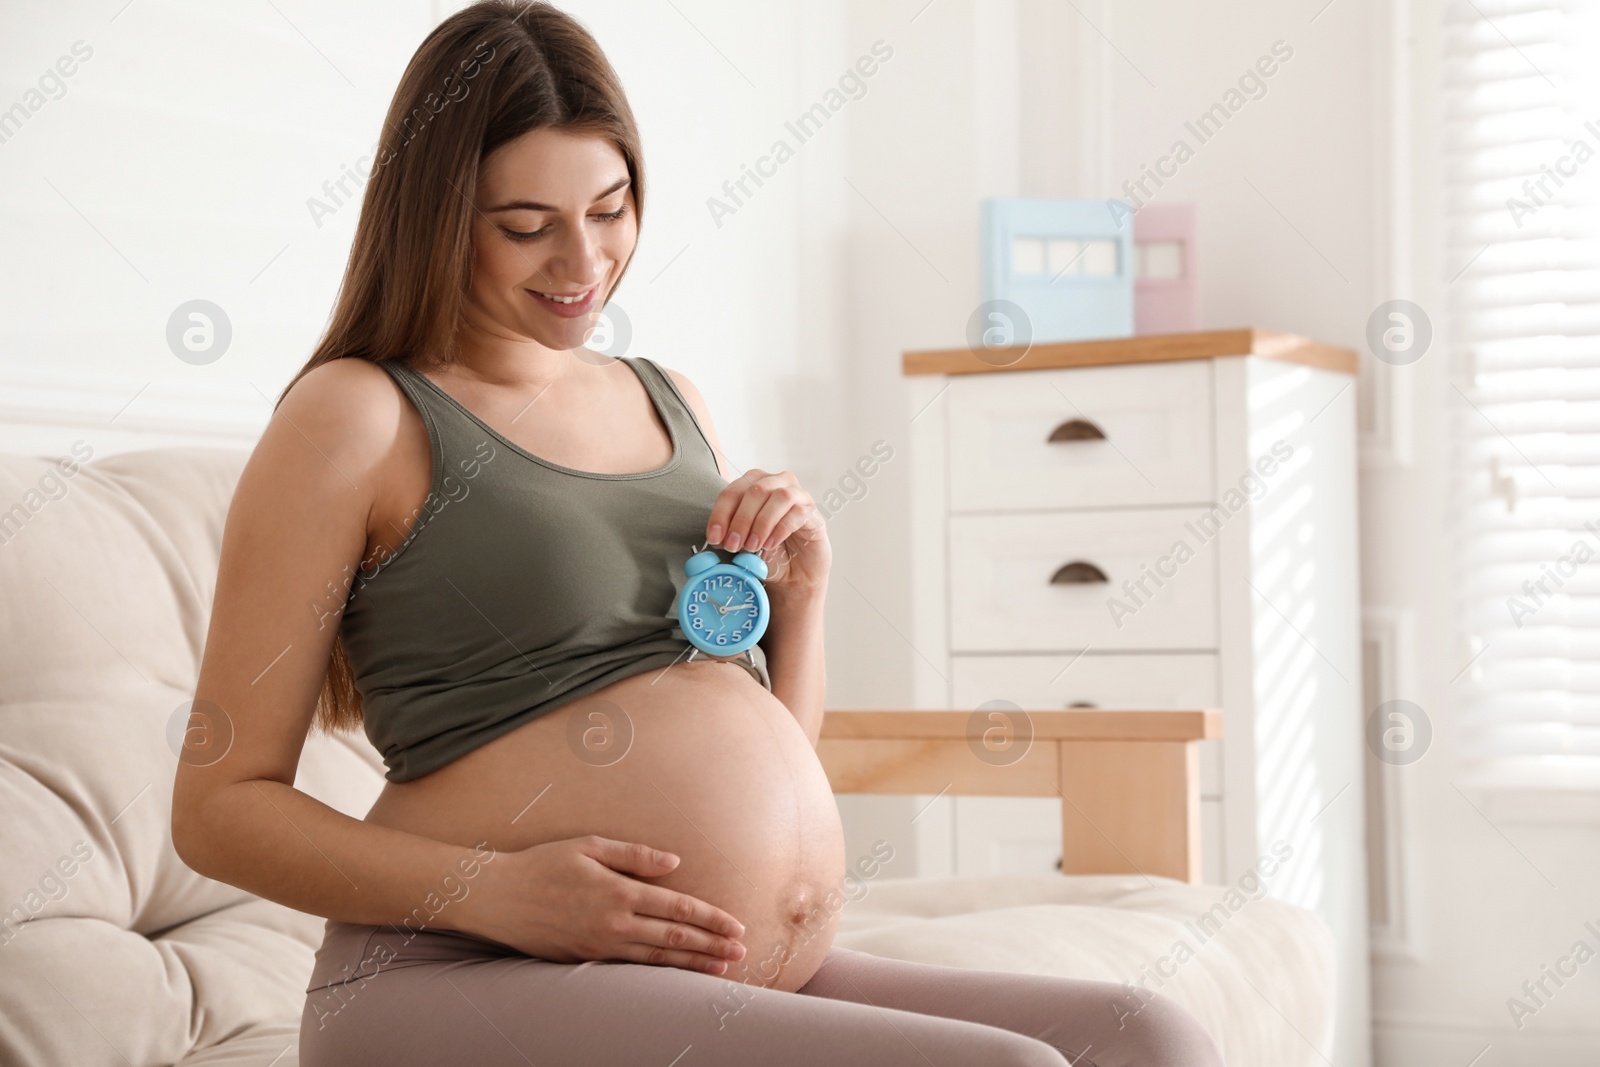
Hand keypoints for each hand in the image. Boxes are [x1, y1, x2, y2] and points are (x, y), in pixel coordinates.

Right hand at [458, 836, 747, 974]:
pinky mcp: (587, 958)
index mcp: (618, 891)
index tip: (736, 925)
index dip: (710, 918)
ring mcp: (601, 945)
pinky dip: (661, 971)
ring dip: (693, 963)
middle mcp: (614, 923)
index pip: (677, 907)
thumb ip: (634, 854)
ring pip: (657, 958)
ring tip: (721, 967)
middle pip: (674, 937)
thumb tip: (674, 862)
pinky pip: (633, 966)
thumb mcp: (588, 845)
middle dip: (712, 945)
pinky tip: (677, 972)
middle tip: (742, 951)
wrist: (497, 897)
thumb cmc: (543, 864)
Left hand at [707, 468, 829, 594]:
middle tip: (734, 545)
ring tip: (753, 546)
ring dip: (762, 522)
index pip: (733, 491)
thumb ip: (730, 537)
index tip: (714, 537)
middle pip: (756, 489)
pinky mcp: (813, 512)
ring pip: (780, 496)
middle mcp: (776, 483)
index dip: (721, 513)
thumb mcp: (743, 546)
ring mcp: (798, 495)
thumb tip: (716, 537)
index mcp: (754, 485)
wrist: (795, 575)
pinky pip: (798, 512)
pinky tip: (771, 544)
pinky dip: (781, 528)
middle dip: (741, 519)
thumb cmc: (768, 554)